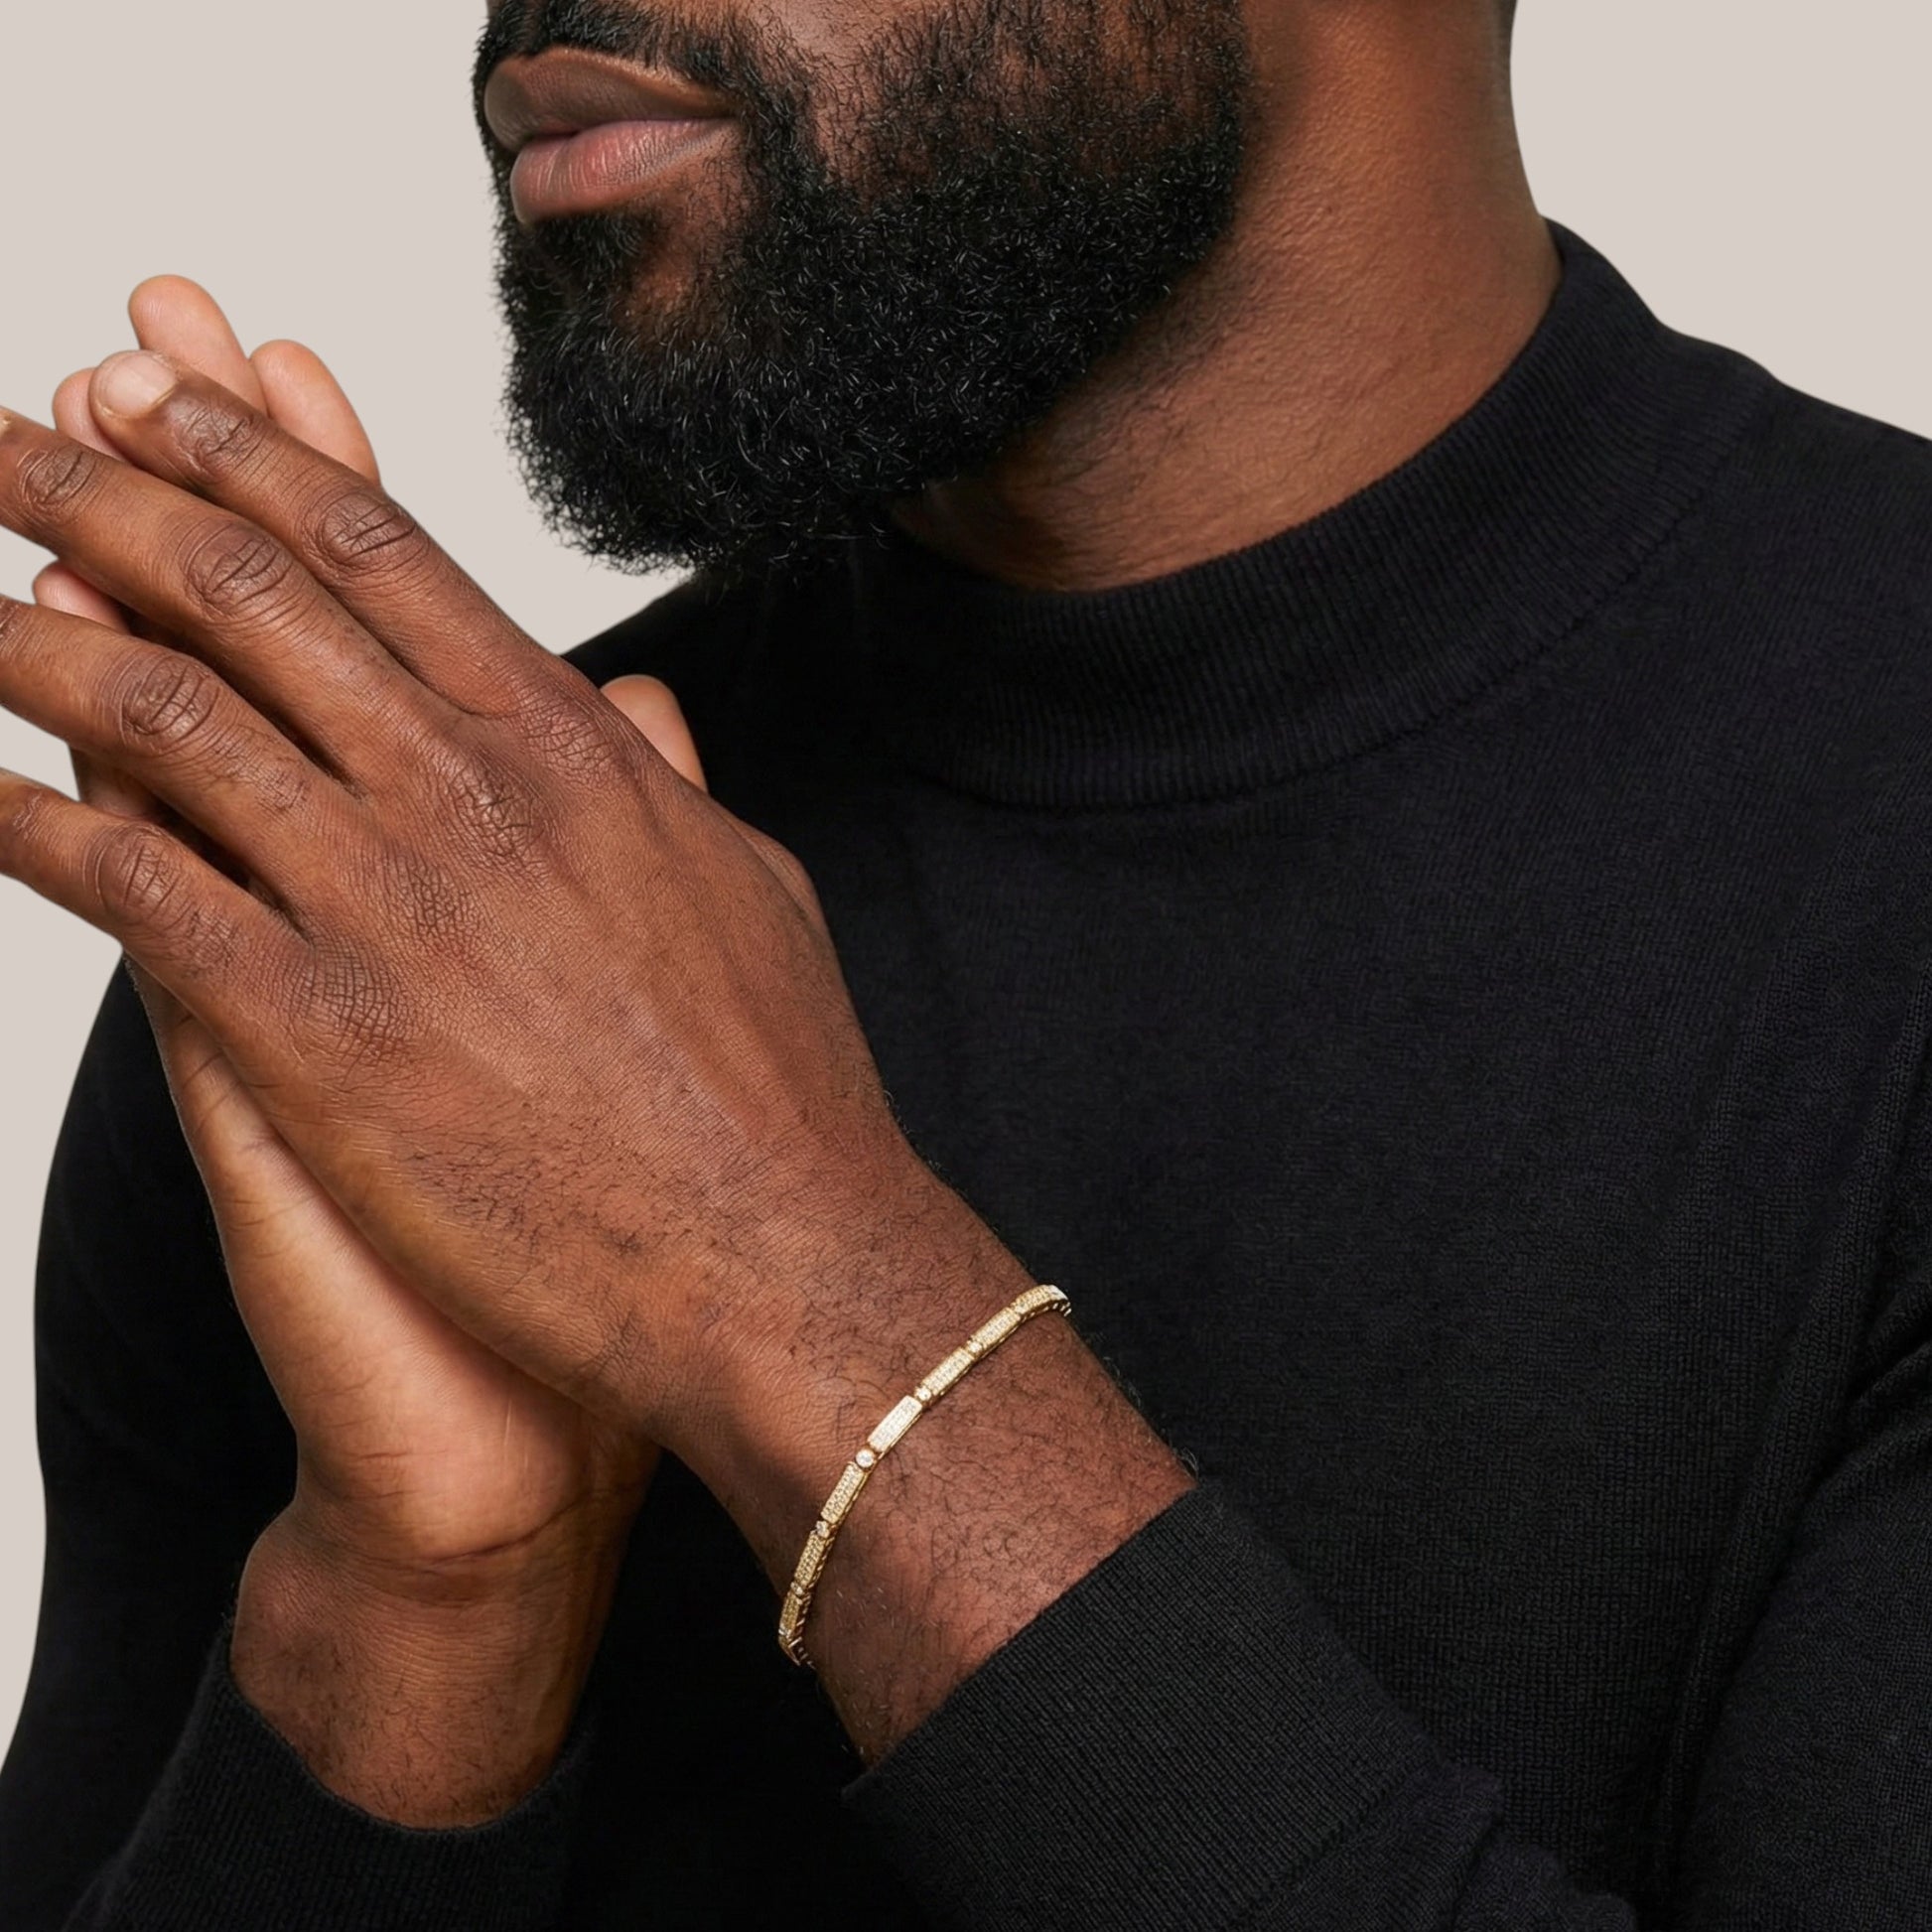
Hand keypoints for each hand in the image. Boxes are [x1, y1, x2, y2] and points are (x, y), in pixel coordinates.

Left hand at [0, 344, 1190, 1767]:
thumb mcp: (746, 889)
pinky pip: (129, 888)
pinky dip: (32, 826)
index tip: (166, 402)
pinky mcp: (313, 1030)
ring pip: (162, 715)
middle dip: (105, 491)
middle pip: (245, 590)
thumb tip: (637, 706)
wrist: (780, 1259)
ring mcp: (383, 901)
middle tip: (9, 438)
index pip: (380, 550)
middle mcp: (465, 787)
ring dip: (35, 642)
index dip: (252, 454)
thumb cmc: (780, 1088)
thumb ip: (664, 782)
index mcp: (569, 744)